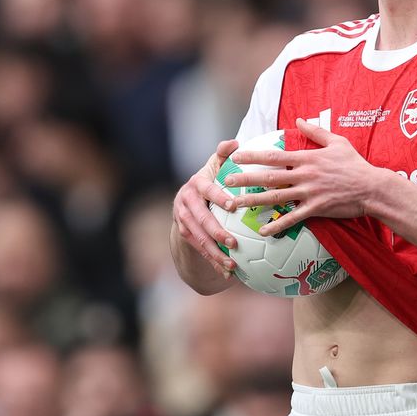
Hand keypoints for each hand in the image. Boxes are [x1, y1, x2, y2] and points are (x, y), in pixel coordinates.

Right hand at [172, 139, 239, 275]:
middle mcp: (186, 202)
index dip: (218, 197)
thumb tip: (234, 143)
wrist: (188, 199)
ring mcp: (183, 220)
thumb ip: (224, 154)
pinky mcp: (184, 234)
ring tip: (232, 263)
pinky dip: (213, 261)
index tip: (233, 205)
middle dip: (217, 232)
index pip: (207, 190)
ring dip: (215, 253)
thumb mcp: (215, 165)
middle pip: (201, 220)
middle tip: (233, 242)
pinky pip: (199, 249)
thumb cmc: (211, 179)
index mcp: (196, 184)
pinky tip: (227, 272)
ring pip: (199, 238)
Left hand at [225, 120, 379, 235]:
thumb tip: (300, 119)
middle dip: (245, 179)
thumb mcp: (337, 142)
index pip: (274, 155)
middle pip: (268, 177)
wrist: (372, 187)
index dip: (253, 155)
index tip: (236, 156)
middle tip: (226, 181)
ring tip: (235, 205)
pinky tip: (262, 232)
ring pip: (276, 198)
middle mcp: (304, 175)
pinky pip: (292, 219)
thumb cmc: (355, 164)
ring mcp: (309, 193)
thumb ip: (316, 132)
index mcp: (307, 158)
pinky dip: (277, 226)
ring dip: (253, 201)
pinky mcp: (316, 209)